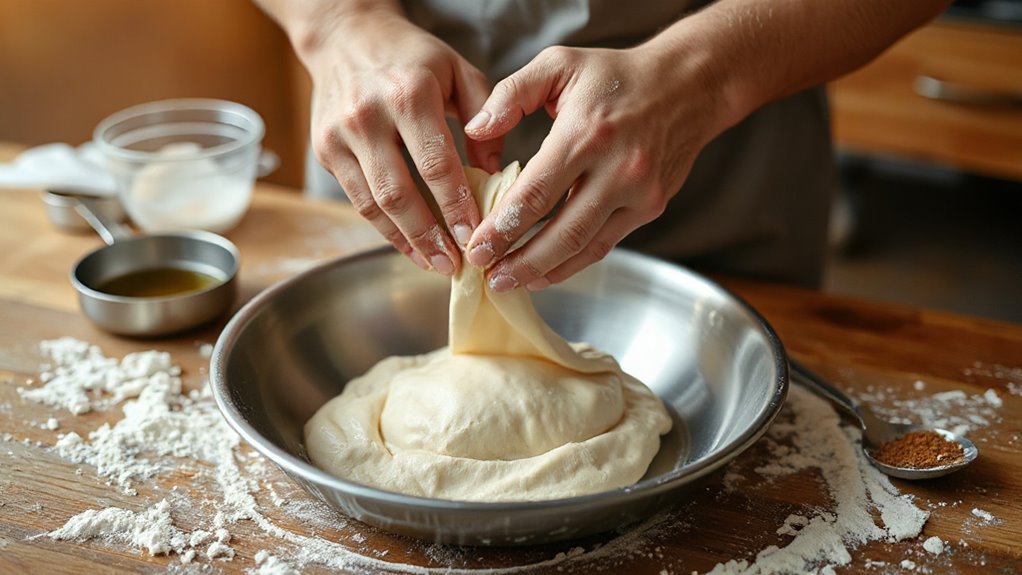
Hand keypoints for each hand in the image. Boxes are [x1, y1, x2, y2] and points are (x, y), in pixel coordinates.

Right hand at [304, 12, 502, 274]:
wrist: (345, 35)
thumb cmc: (411, 55)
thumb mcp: (459, 71)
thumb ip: (485, 118)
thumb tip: (496, 172)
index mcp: (409, 93)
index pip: (436, 163)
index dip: (455, 206)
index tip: (475, 236)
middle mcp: (368, 115)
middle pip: (399, 193)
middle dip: (429, 237)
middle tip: (455, 266)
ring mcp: (340, 136)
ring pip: (373, 204)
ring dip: (406, 241)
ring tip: (435, 264)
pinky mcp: (325, 150)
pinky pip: (357, 200)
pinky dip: (384, 229)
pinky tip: (409, 245)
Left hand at [463, 44, 725, 290]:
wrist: (688, 85)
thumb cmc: (616, 75)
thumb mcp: (559, 64)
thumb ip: (511, 94)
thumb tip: (475, 129)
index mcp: (586, 133)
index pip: (535, 193)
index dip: (502, 228)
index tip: (475, 248)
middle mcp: (616, 168)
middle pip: (561, 232)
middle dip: (519, 260)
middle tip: (488, 276)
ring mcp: (639, 193)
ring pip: (584, 247)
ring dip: (544, 271)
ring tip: (510, 282)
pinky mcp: (651, 207)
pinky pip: (605, 243)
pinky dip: (573, 263)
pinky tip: (545, 271)